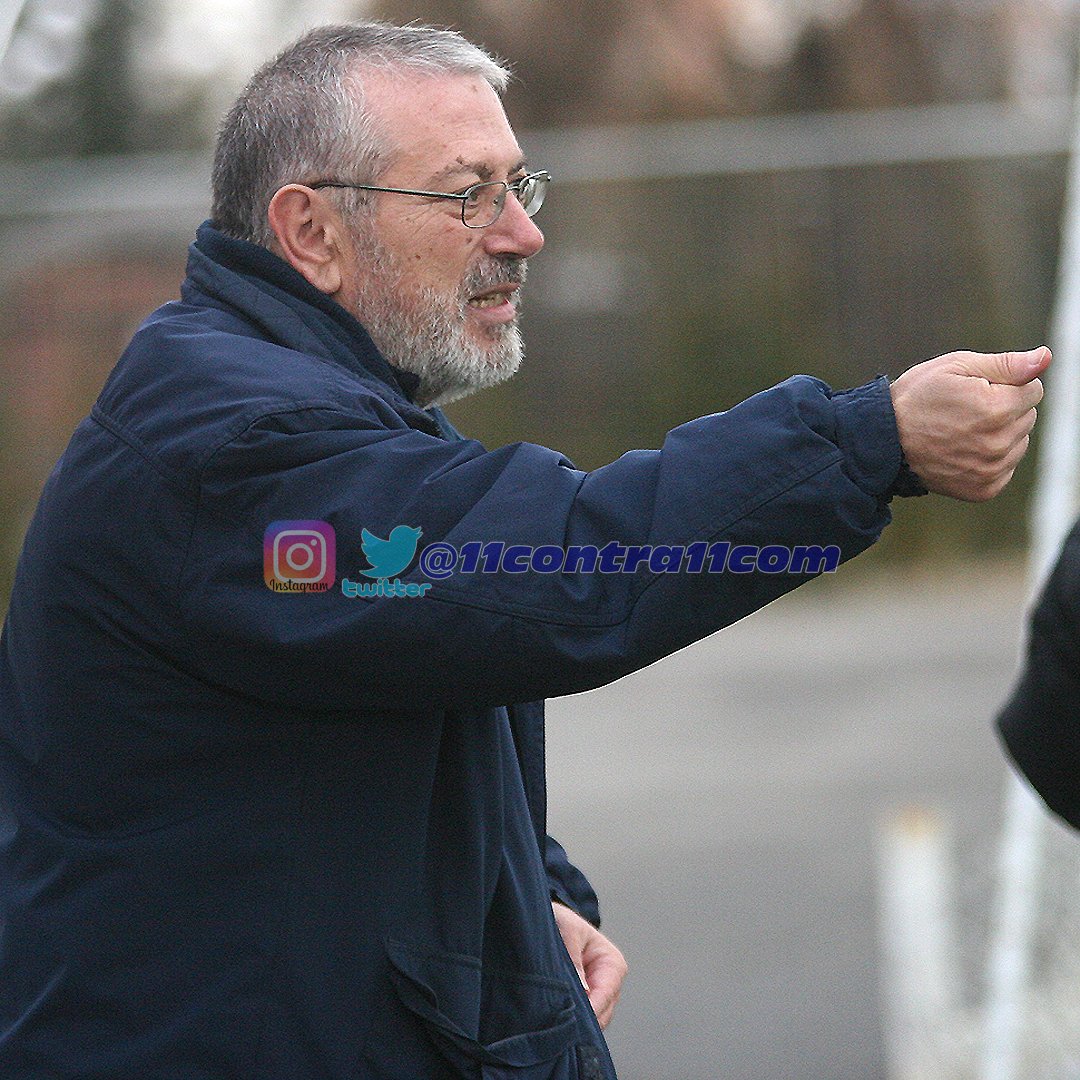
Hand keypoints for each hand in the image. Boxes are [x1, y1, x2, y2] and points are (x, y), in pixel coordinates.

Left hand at [551, 901, 626, 1028]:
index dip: (591, 1009)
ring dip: (576, 1022)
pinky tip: (554, 1020)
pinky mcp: (585, 1002)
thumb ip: (574, 958)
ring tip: (553, 1020)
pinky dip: (571, 1022)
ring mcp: (599, 994)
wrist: (552, 920)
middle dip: (582, 1020)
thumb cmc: (562, 921)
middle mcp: (610, 982)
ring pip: (593, 1021)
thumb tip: (583, 990)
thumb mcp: (568, 931)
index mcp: (612, 963)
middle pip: (602, 1013)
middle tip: (556, 1022)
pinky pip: (582, 1020)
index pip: (606, 993)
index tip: (571, 1018)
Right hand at [889, 347, 1049, 501]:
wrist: (883, 442)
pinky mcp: (984, 489)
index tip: (974, 390)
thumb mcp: (956, 366)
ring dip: (999, 435)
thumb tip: (1045, 358)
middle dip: (1003, 409)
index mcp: (998, 408)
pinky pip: (1006, 468)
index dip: (1005, 385)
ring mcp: (991, 469)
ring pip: (1019, 442)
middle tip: (964, 411)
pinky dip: (990, 459)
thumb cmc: (916, 398)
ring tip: (961, 432)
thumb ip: (1007, 364)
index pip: (1034, 390)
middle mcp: (999, 443)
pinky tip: (963, 451)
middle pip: (1027, 416)